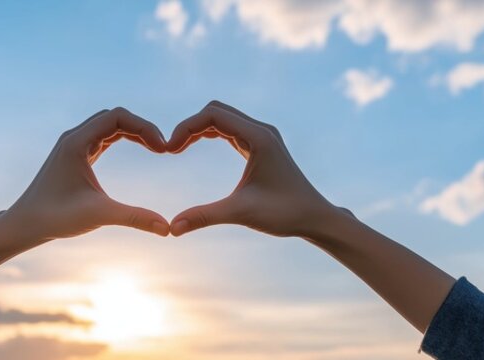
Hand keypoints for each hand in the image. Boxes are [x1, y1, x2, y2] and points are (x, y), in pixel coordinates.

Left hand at [3, 107, 170, 244]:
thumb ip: (134, 217)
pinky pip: (102, 137)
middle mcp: (74, 137)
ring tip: (156, 148)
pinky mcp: (75, 155)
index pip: (117, 117)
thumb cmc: (56, 218)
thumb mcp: (98, 215)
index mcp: (76, 142)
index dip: (144, 127)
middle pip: (115, 117)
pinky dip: (122, 138)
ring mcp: (73, 144)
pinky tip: (138, 149)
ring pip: (109, 125)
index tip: (162, 149)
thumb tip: (166, 228)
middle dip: (142, 128)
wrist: (26, 224)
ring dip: (133, 132)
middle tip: (162, 148)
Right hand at [166, 101, 342, 238]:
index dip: (186, 127)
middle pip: (215, 110)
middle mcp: (261, 130)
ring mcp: (262, 136)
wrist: (314, 217)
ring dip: (198, 129)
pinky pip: (229, 129)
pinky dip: (209, 134)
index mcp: (259, 138)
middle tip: (171, 149)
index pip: (213, 115)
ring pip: (222, 118)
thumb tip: (172, 228)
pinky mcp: (260, 145)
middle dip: (190, 125)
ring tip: (177, 149)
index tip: (170, 149)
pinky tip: (194, 148)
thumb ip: (205, 216)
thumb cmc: (284, 213)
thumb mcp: (241, 213)